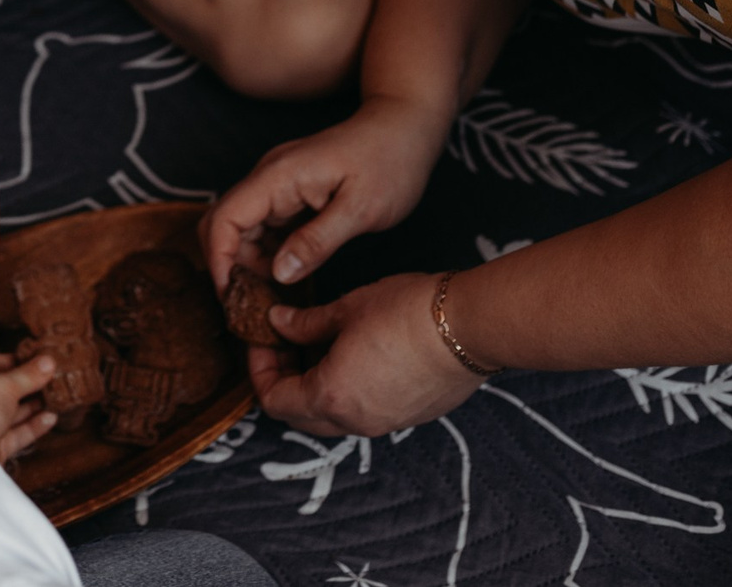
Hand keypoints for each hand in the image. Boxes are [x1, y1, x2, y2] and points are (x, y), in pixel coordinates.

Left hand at [0, 350, 60, 462]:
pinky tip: (51, 417)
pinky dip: (34, 425)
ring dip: (36, 404)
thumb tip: (49, 361)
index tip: (46, 358)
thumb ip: (28, 375)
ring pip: (14, 411)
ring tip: (59, 396)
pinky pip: (18, 432)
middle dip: (32, 384)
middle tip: (58, 377)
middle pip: (8, 388)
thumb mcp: (4, 385)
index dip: (22, 360)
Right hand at [205, 95, 447, 287]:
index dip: (219, 261)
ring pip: (242, 229)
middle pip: (223, 224)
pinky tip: (284, 279)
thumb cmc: (390, 161)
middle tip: (248, 309)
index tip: (231, 299)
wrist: (404, 127)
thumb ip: (318, 242)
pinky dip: (266, 255)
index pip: (224, 218)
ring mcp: (278, 185)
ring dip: (247, 264)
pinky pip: (264, 228)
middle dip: (228, 266)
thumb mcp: (361, 208)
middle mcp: (269, 178)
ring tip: (267, 302)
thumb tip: (278, 274)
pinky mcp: (290, 194)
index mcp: (279, 176)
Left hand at [248, 271, 481, 436]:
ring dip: (314, 389)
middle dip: (283, 383)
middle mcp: (356, 421)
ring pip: (332, 418)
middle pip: (299, 416)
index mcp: (331, 396)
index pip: (274, 400)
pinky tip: (353, 357)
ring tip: (317, 347)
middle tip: (282, 346)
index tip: (262, 341)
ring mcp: (386, 423)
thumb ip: (305, 323)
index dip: (259, 370)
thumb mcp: (347, 308)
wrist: (472, 327)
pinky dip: (347, 393)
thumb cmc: (408, 313)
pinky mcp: (410, 417)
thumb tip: (277, 322)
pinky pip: (364, 414)